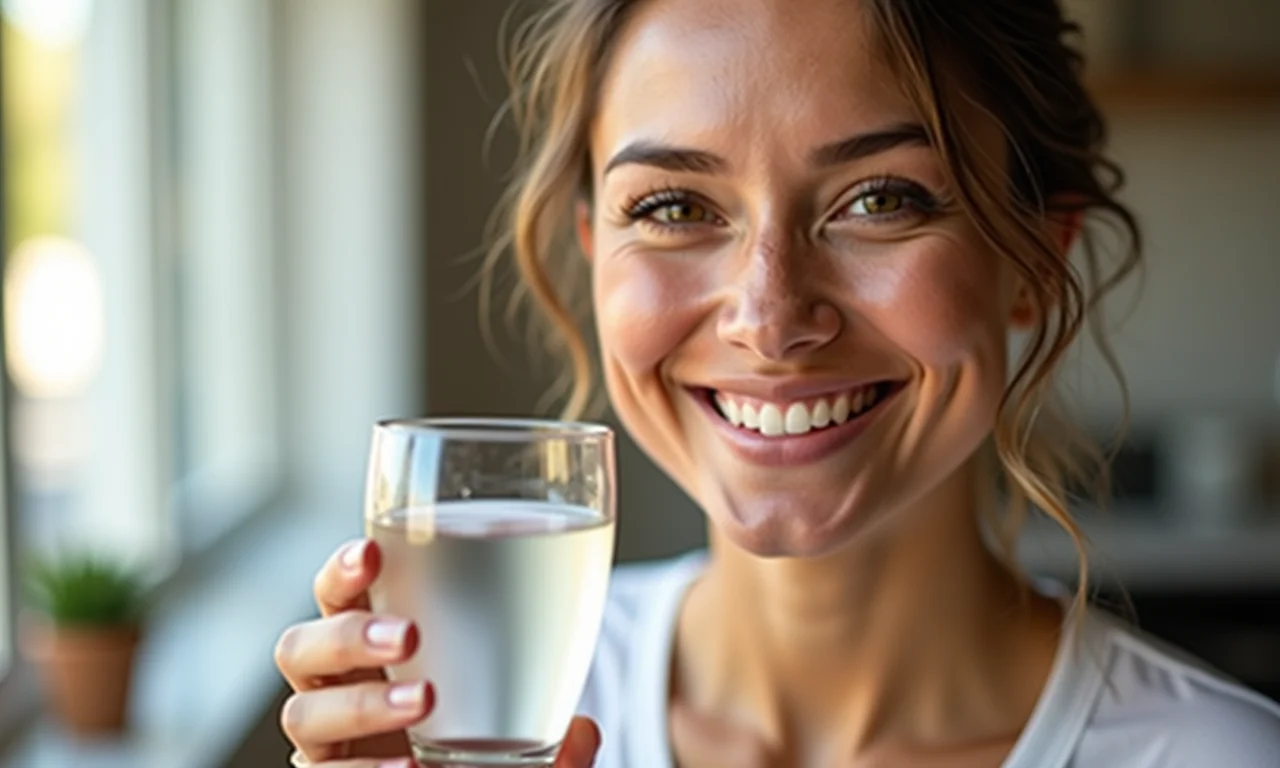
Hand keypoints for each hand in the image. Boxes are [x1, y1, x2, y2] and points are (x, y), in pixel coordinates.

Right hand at [273, 539, 601, 766]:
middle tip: (409, 636)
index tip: (376, 553)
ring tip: (423, 702)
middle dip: (348, 633)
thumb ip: (550, 719)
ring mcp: (329, 739)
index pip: (338, 592)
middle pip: (302, 646)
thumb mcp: (528, 715)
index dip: (345, 569)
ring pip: (303, 713)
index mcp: (371, 639)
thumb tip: (585, 733)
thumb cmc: (487, 734)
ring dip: (360, 705)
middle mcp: (338, 685)